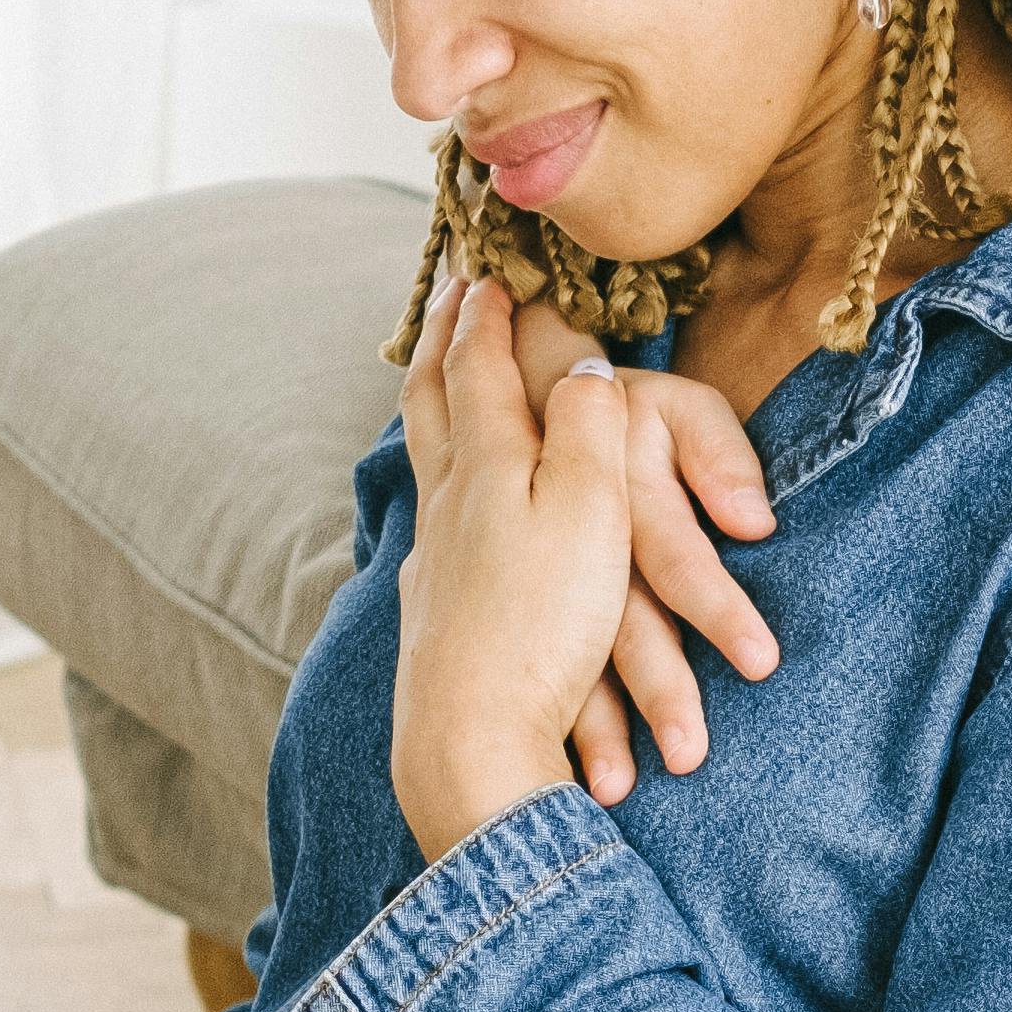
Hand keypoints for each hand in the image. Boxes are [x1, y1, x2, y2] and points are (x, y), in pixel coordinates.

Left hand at [391, 279, 637, 858]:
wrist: (475, 743)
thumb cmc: (542, 622)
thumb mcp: (588, 506)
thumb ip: (588, 425)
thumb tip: (585, 366)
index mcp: (486, 463)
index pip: (476, 364)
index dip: (483, 311)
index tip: (484, 268)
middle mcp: (447, 500)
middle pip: (431, 401)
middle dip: (445, 342)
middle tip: (451, 298)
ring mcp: (434, 557)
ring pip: (423, 459)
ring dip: (433, 405)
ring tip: (437, 379)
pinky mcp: (437, 612)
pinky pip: (432, 521)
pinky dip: (436, 483)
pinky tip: (442, 506)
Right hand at [507, 302, 778, 801]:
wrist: (520, 392)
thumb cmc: (632, 410)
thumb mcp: (677, 406)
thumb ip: (719, 455)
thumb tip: (755, 524)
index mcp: (616, 478)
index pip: (672, 549)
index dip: (715, 602)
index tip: (762, 662)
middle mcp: (573, 531)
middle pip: (617, 615)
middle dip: (656, 687)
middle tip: (691, 758)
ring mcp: (533, 570)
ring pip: (564, 646)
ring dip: (592, 721)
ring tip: (618, 788)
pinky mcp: (515, 597)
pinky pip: (528, 657)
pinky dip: (551, 715)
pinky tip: (565, 768)